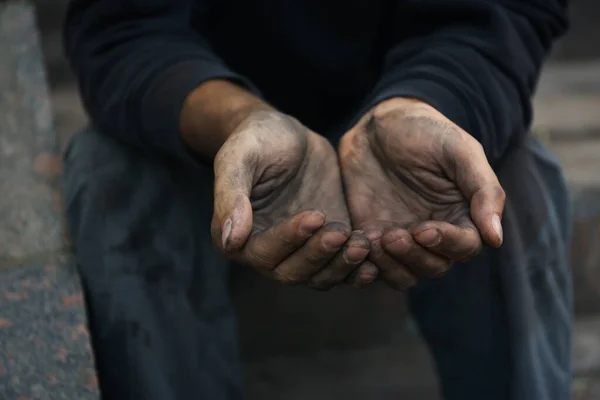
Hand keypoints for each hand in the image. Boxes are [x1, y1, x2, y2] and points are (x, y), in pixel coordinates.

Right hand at [212, 110, 376, 288]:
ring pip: (319, 277)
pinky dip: (356, 270)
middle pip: (293, 272)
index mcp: (237, 237)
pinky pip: (340, 269)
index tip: (316, 216)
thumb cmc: (257, 139)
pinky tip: (375, 261)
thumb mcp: (239, 157)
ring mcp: (299, 251)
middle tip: (342, 232)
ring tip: (363, 243)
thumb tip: (230, 240)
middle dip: (319, 256)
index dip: (290, 239)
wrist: (288, 134)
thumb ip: (231, 195)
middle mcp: (267, 252)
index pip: (263, 253)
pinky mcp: (326, 245)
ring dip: (341, 266)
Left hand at [339, 98, 504, 289]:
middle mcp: (434, 232)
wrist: (377, 125)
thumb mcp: (459, 150)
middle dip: (415, 257)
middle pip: (434, 267)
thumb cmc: (425, 131)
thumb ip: (483, 190)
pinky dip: (366, 263)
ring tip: (376, 240)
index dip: (448, 244)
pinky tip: (358, 242)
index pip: (465, 247)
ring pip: (404, 274)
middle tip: (393, 235)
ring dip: (391, 266)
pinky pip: (372, 264)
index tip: (424, 229)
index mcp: (462, 214)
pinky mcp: (371, 235)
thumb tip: (495, 238)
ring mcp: (402, 236)